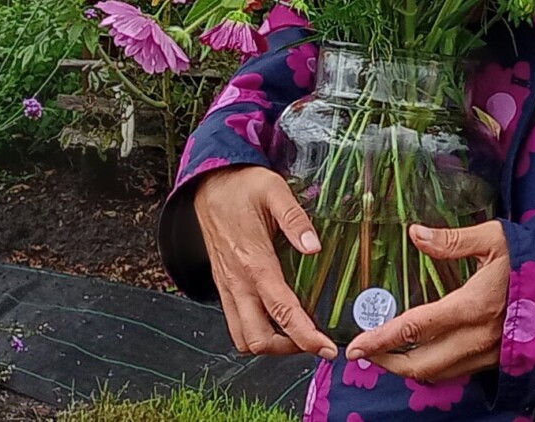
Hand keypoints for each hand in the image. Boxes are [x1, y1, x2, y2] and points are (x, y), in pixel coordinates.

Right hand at [192, 164, 338, 359]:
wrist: (208, 185)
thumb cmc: (243, 186)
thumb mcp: (274, 190)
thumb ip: (295, 219)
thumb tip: (315, 247)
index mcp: (254, 261)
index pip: (281, 309)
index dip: (305, 335)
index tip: (326, 349)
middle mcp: (238, 281)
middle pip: (258, 337)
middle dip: (288, 348)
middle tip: (315, 341)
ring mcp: (228, 287)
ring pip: (243, 337)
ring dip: (270, 344)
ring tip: (297, 335)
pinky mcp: (224, 287)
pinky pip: (236, 323)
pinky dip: (257, 332)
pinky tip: (278, 321)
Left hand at [342, 221, 509, 382]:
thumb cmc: (534, 258)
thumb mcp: (495, 239)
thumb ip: (452, 239)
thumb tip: (415, 233)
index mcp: (473, 307)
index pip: (416, 329)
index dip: (383, 339)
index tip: (356, 345)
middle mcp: (478, 339)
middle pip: (422, 365)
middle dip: (388, 362)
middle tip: (365, 352)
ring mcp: (490, 355)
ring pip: (440, 374)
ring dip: (410, 368)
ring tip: (388, 353)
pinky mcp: (499, 361)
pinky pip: (459, 371)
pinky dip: (435, 367)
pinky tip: (426, 352)